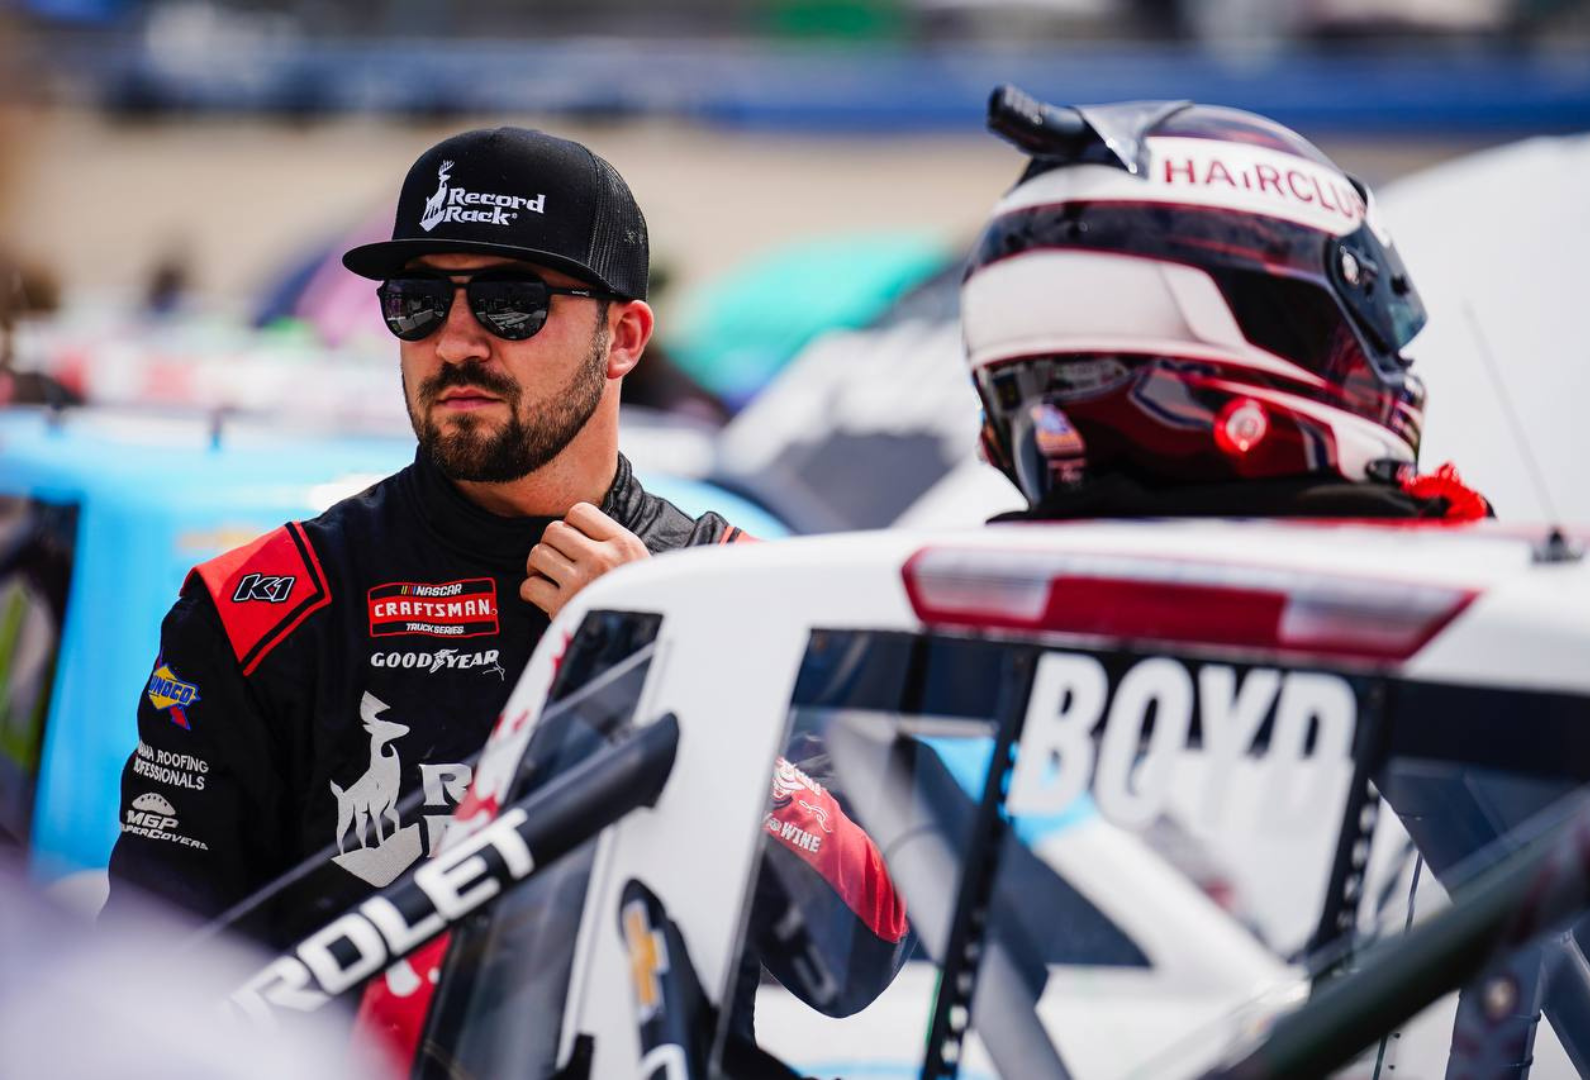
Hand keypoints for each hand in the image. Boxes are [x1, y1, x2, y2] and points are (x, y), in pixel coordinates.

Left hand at [520, 502, 649, 618]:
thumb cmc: (637, 600)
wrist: (639, 641)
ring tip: (549, 575)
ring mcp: (580, 582)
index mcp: (623, 544)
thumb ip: (611, 541)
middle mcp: (601, 559)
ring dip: (538, 565)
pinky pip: (530, 585)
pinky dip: (531, 591)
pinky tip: (543, 596)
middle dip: (551, 544)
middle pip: (553, 530)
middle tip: (558, 560)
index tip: (574, 542)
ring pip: (538, 553)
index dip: (571, 525)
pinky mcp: (562, 607)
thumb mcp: (637, 562)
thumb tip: (573, 523)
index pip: (579, 512)